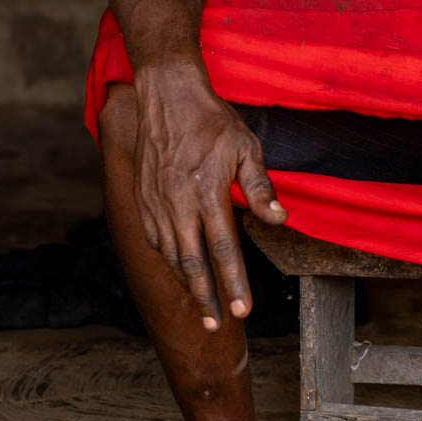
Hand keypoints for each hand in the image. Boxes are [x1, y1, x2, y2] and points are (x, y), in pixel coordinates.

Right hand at [133, 65, 286, 327]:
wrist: (167, 94)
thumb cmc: (212, 120)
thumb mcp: (246, 147)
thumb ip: (260, 187)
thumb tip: (279, 218)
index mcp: (206, 192)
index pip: (223, 249)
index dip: (234, 283)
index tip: (243, 310)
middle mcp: (177, 202)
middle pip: (193, 263)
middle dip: (206, 298)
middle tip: (217, 326)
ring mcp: (156, 202)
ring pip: (171, 255)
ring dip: (187, 284)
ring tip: (203, 307)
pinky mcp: (142, 198)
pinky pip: (155, 239)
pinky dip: (169, 261)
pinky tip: (181, 272)